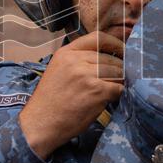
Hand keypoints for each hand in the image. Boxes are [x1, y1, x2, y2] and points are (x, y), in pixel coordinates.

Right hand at [19, 31, 123, 158]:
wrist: (40, 124)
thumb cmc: (50, 102)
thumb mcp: (59, 70)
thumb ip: (78, 61)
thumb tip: (106, 58)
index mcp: (66, 53)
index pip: (98, 37)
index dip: (115, 43)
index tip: (122, 51)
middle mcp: (76, 60)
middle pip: (110, 58)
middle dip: (118, 69)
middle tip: (119, 79)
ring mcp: (87, 75)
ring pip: (117, 72)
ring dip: (119, 82)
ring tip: (113, 90)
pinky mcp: (96, 91)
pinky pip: (118, 87)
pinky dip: (119, 93)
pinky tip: (111, 99)